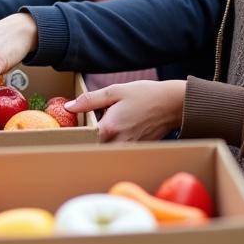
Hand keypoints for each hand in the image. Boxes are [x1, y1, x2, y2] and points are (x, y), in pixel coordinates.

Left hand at [67, 80, 185, 142]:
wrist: (173, 104)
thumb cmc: (145, 95)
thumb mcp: (115, 91)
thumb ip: (90, 100)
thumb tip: (69, 107)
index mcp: (110, 127)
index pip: (83, 137)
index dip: (76, 131)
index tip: (72, 126)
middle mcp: (118, 143)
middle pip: (93, 147)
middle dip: (87, 139)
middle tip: (85, 128)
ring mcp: (129, 149)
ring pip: (106, 152)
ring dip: (101, 143)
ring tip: (104, 129)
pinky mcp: (137, 151)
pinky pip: (118, 151)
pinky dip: (114, 144)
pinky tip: (118, 131)